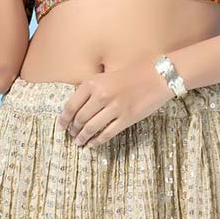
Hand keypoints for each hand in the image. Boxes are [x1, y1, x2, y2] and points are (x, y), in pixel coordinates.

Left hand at [57, 63, 174, 147]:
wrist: (158, 76)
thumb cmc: (133, 74)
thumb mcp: (106, 76)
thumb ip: (92, 89)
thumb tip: (78, 108)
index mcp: (93, 83)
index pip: (71, 105)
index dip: (64, 119)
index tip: (61, 126)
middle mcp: (101, 96)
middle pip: (80, 119)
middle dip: (74, 130)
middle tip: (72, 135)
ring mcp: (114, 109)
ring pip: (91, 128)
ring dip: (83, 138)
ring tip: (79, 142)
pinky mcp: (126, 119)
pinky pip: (106, 134)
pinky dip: (97, 141)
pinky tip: (93, 144)